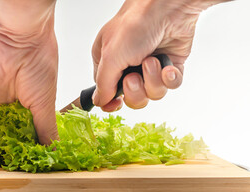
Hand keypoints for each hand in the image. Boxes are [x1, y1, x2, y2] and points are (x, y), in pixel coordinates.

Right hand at [91, 0, 211, 111]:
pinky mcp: (169, 67)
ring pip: (151, 94)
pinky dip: (170, 79)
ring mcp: (149, 68)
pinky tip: (168, 66)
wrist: (168, 9)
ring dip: (153, 80)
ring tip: (152, 61)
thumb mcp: (110, 58)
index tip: (116, 105)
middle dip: (135, 90)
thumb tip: (98, 102)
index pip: (107, 92)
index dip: (112, 102)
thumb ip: (103, 85)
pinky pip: (170, 86)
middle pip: (131, 98)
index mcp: (108, 63)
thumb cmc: (135, 25)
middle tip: (134, 75)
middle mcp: (128, 67)